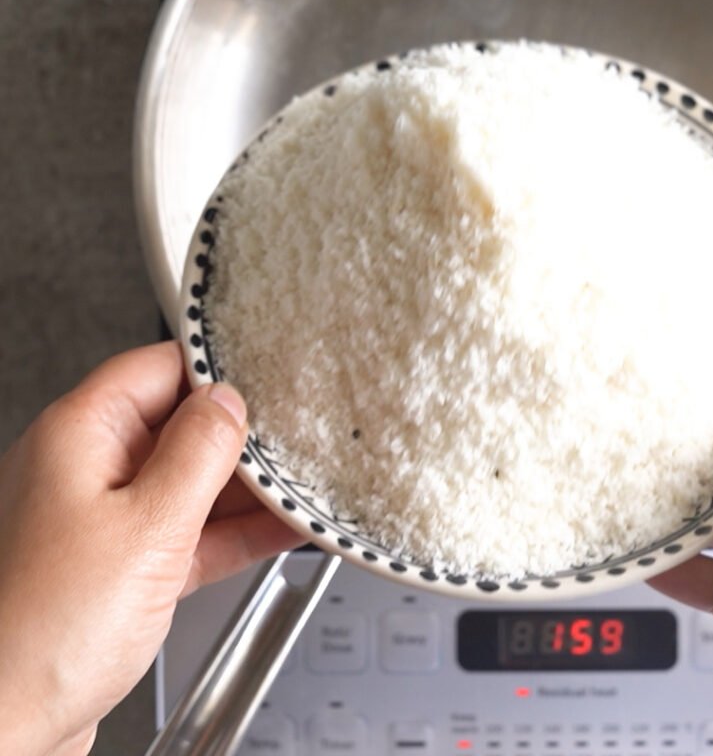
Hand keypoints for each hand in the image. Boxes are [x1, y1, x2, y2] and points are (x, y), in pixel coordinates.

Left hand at [0, 342, 303, 755]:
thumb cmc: (39, 637)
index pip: (159, 369)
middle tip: (301, 439)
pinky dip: (234, 533)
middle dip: (243, 437)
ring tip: (307, 486)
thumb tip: (229, 401)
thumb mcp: (147, 528)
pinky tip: (284, 529)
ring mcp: (105, 522)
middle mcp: (88, 471)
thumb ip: (198, 454)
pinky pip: (190, 534)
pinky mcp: (122, 571)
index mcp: (79, 436)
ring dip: (248, 491)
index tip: (272, 374)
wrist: (3, 737)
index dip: (217, 368)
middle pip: (180, 427)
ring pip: (190, 484)